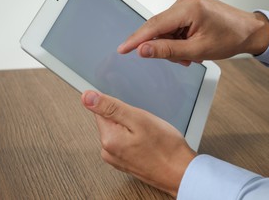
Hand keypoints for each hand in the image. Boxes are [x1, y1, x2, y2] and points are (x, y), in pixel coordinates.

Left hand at [81, 90, 195, 196]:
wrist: (180, 172)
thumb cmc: (165, 148)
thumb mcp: (138, 119)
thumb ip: (110, 107)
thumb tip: (87, 97)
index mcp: (108, 139)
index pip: (101, 110)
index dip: (119, 106)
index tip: (132, 111)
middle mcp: (108, 151)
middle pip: (110, 120)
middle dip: (127, 117)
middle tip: (144, 124)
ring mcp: (116, 158)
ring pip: (119, 130)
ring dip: (132, 127)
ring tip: (148, 134)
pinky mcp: (124, 161)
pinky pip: (125, 141)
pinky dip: (135, 138)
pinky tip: (147, 142)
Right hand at [117, 0, 268, 65]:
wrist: (248, 30)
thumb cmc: (230, 38)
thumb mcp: (197, 50)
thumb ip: (167, 50)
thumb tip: (143, 50)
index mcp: (189, 7)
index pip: (154, 25)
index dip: (137, 39)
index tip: (123, 49)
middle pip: (160, 28)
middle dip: (167, 46)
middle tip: (184, 59)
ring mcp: (187, 0)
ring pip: (166, 29)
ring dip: (175, 44)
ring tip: (193, 53)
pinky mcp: (188, 4)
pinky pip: (173, 25)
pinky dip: (179, 38)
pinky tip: (191, 45)